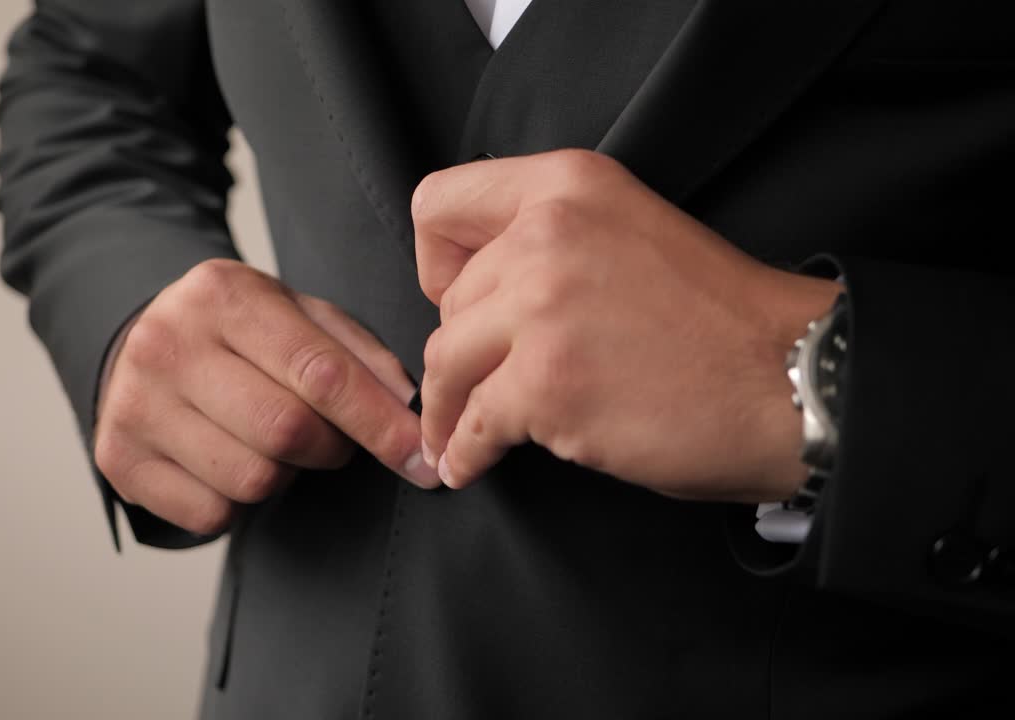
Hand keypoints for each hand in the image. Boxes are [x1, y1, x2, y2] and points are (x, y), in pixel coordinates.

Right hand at [94, 259, 439, 535]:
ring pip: (252, 480)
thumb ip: (359, 355)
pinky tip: (225, 461)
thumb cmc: (237, 334)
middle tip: (330, 438)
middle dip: (331, 448)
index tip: (422, 458)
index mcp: (223, 294)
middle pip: (286, 432)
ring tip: (268, 441)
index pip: (319, 373)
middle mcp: (167, 343)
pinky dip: (236, 503)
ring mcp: (134, 403)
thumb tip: (411, 411)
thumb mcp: (298, 316)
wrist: (138, 343)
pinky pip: (210, 515)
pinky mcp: (118, 459)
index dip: (380, 424)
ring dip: (283, 475)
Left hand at [413, 149, 841, 502]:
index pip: (438, 204)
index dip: (438, 262)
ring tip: (456, 435)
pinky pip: (472, 424)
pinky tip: (472, 464)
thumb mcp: (627, 232)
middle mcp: (545, 234)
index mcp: (567, 185)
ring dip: (449, 407)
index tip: (459, 300)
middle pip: (448, 300)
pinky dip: (466, 452)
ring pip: (446, 362)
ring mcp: (541, 309)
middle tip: (481, 384)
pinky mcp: (545, 384)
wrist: (788, 378)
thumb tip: (477, 294)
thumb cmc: (719, 320)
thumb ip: (551, 242)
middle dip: (459, 349)